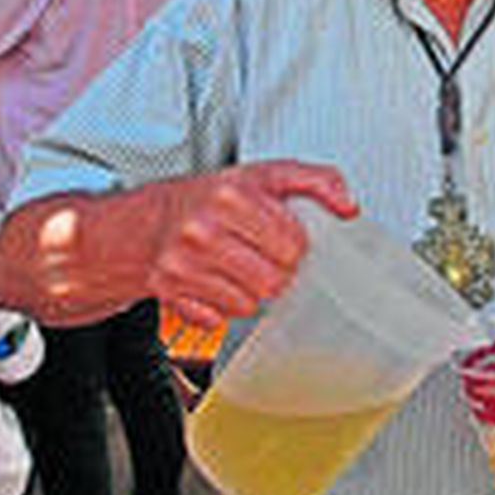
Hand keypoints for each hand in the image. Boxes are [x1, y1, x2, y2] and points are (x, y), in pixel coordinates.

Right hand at [143, 161, 357, 328]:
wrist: (145, 220)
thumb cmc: (211, 198)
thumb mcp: (266, 175)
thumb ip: (317, 181)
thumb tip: (349, 207)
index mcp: (231, 195)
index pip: (293, 245)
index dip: (295, 246)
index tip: (283, 238)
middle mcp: (202, 229)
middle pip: (274, 281)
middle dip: (275, 272)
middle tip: (262, 256)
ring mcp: (181, 262)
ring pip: (248, 304)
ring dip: (250, 291)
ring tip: (237, 267)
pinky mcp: (168, 291)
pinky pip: (218, 319)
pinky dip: (221, 307)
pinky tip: (213, 283)